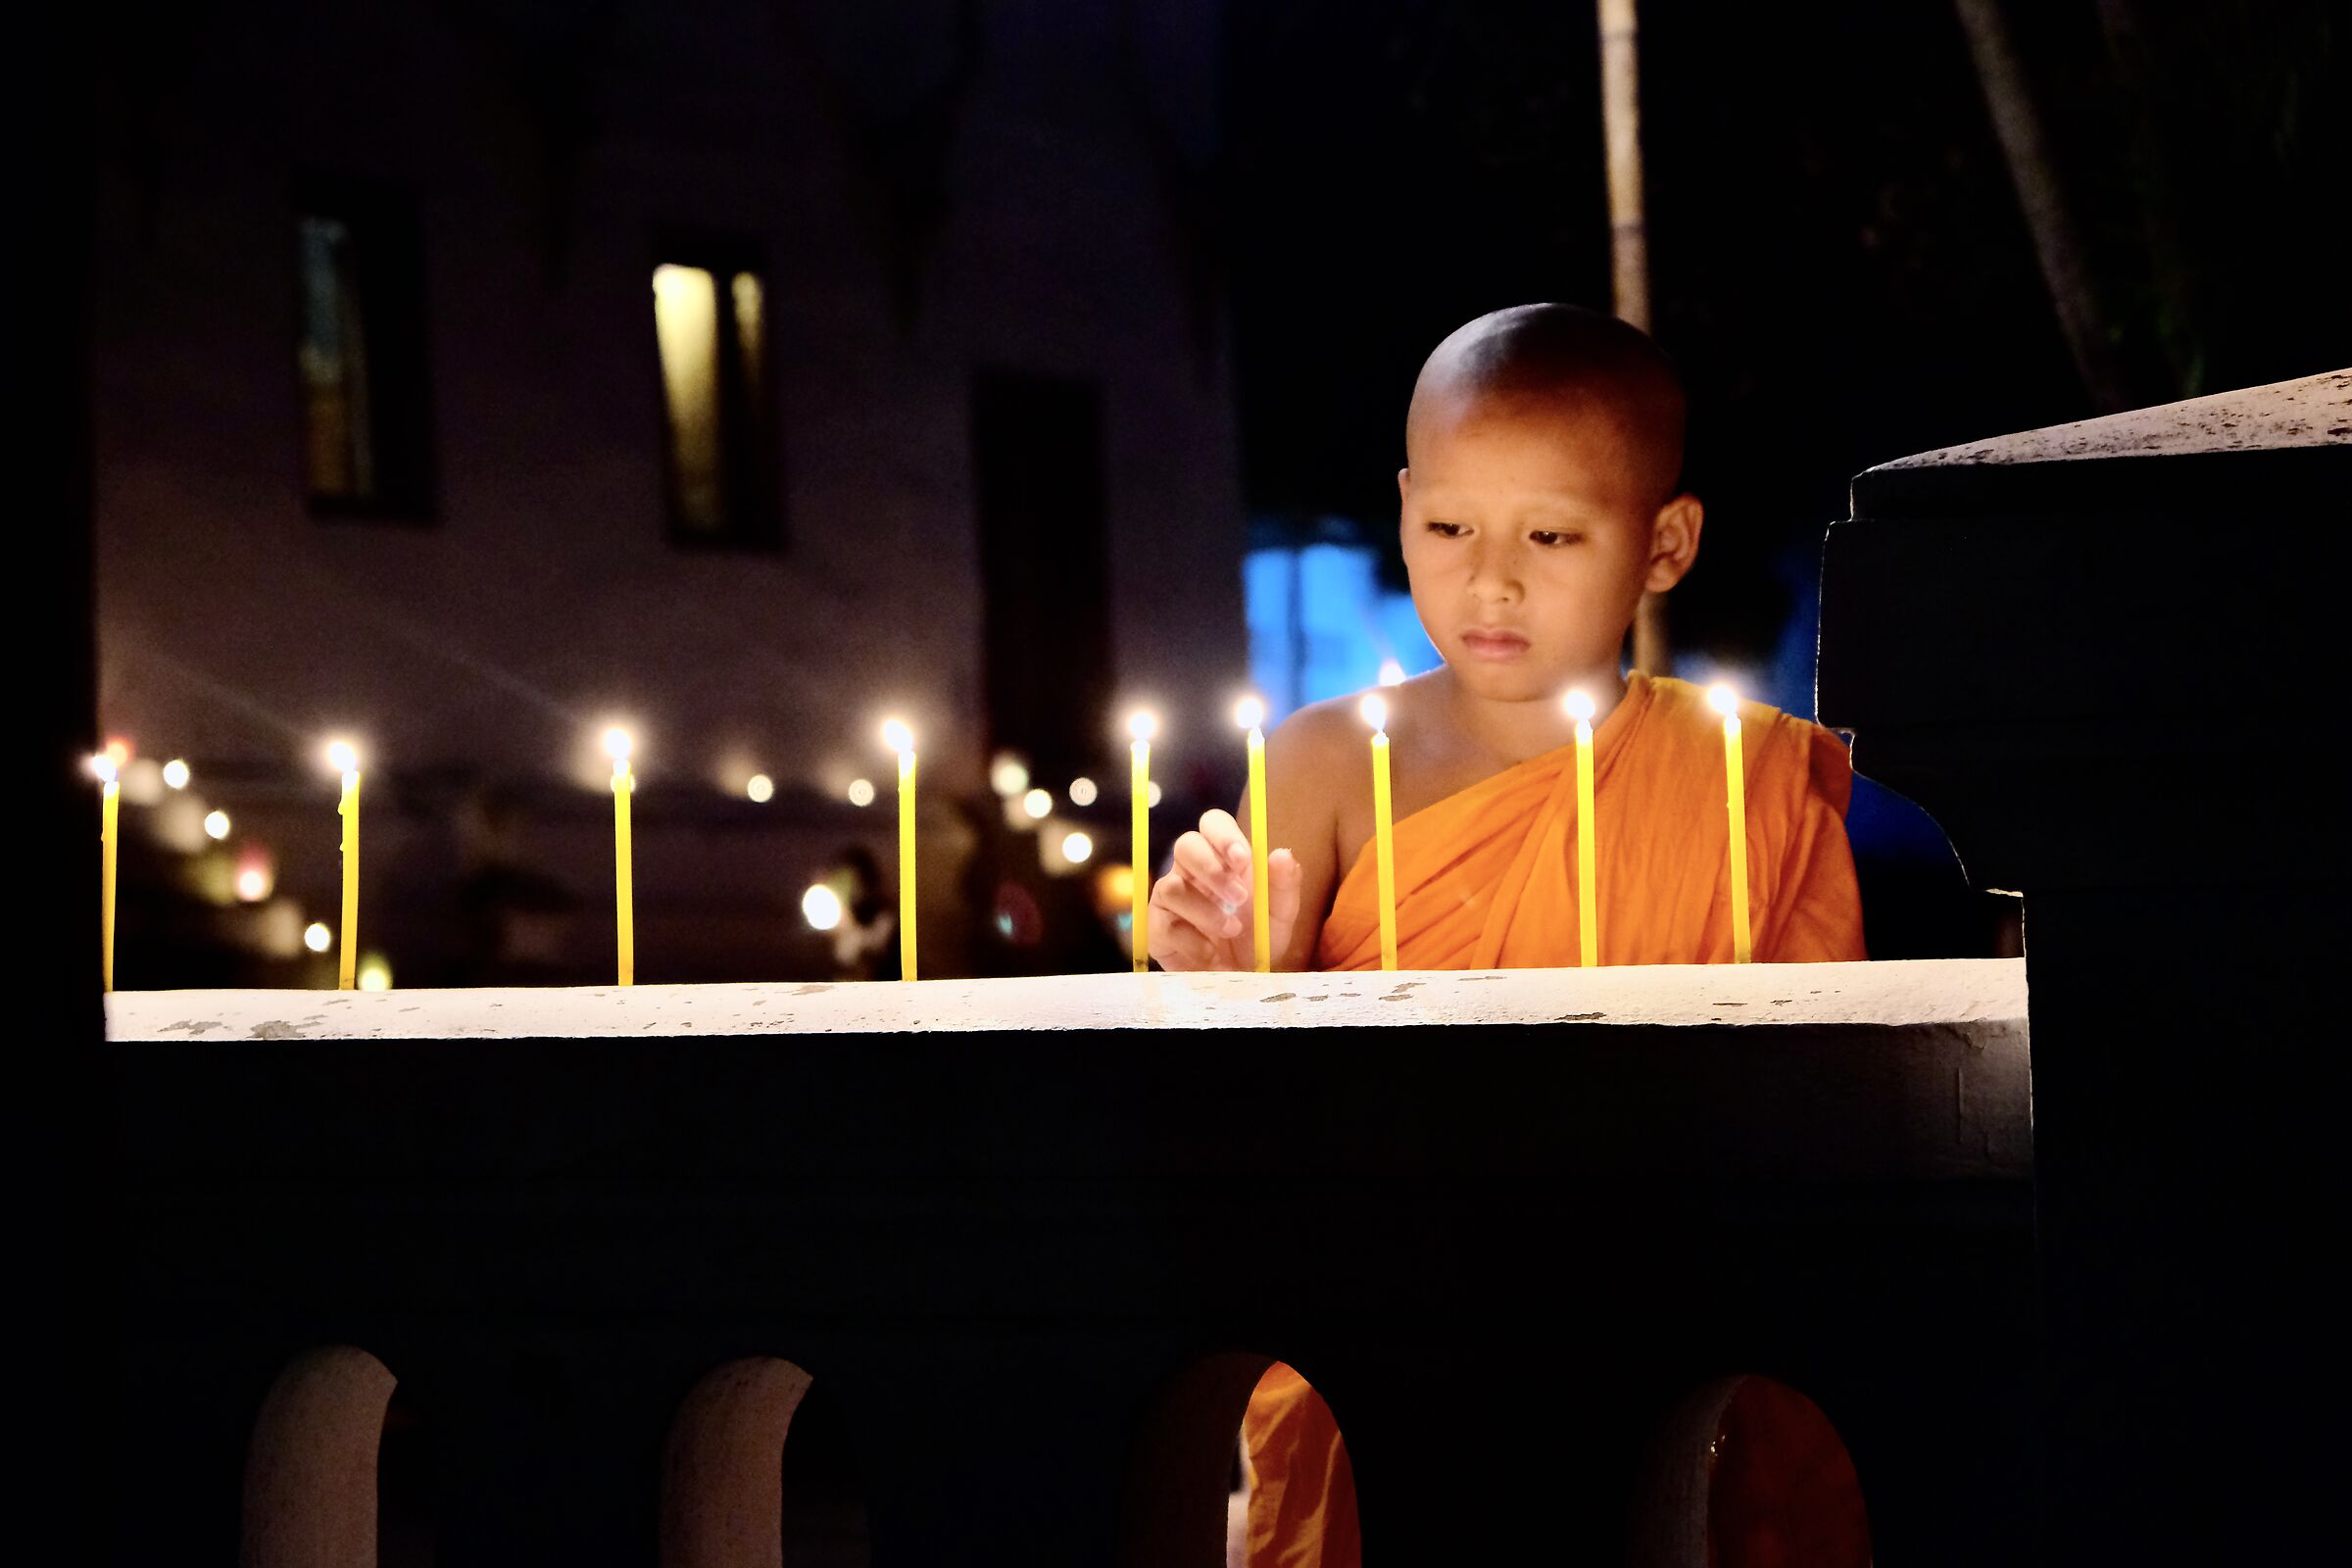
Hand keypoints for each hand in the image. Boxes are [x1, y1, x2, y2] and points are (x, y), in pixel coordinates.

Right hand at [1147, 809, 1302, 970]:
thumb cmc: (1257, 942)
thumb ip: (1284, 885)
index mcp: (1223, 859)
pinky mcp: (1156, 929)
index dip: (1223, 835)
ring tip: (1231, 930)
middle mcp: (1193, 873)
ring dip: (1206, 910)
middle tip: (1239, 897)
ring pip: (1171, 886)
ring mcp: (1170, 899)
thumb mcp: (1279, 916)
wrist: (1239, 985)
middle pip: (1185, 844)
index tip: (1243, 859)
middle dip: (1211, 868)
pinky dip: (1193, 942)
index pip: (1213, 824)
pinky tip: (1210, 954)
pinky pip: (1165, 925)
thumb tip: (1282, 853)